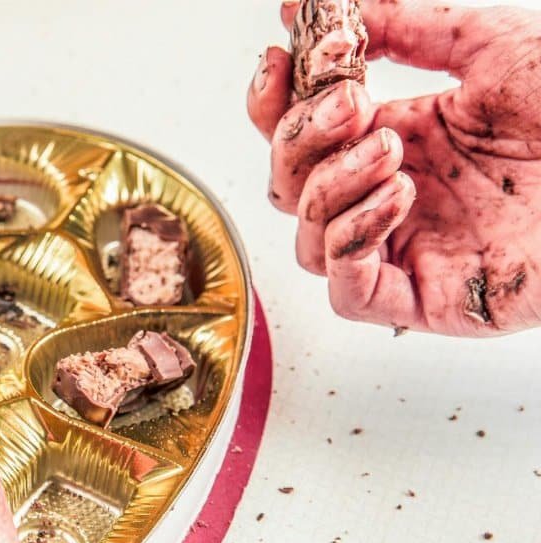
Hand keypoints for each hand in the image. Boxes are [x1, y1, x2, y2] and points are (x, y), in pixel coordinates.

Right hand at [248, 0, 540, 335]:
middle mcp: (393, 196)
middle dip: (303, 139)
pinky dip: (352, 241)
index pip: (297, 136)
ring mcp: (408, 250)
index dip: (273, 105)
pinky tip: (398, 196)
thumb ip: (396, 23)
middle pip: (289, 187)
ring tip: (391, 150)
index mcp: (399, 138)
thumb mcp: (483, 42)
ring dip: (330, 188)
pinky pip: (348, 292)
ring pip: (308, 241)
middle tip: (354, 101)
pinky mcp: (428, 299)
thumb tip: (307, 8)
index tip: (280, 62)